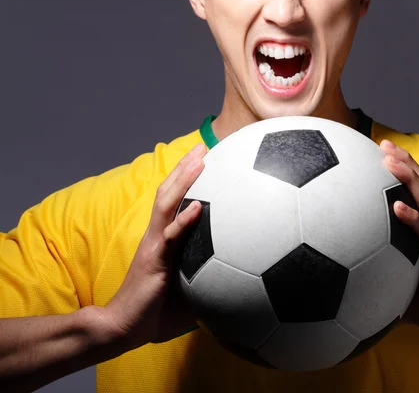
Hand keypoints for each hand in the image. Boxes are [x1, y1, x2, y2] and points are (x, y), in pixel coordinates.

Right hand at [98, 143, 206, 348]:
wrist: (125, 327)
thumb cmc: (156, 309)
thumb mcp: (187, 286)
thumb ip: (206, 274)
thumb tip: (239, 274)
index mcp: (165, 238)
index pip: (174, 200)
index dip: (186, 179)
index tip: (205, 159)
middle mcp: (158, 235)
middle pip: (169, 192)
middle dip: (185, 167)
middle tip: (203, 146)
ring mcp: (155, 244)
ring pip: (167, 204)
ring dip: (184, 180)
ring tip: (200, 160)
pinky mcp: (154, 260)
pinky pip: (171, 237)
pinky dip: (184, 220)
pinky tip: (199, 207)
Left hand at [380, 139, 418, 335]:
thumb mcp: (413, 282)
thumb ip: (393, 275)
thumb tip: (363, 285)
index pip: (418, 192)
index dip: (404, 170)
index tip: (384, 153)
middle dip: (404, 162)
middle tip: (384, 143)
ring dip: (406, 178)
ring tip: (389, 160)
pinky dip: (412, 218)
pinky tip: (396, 206)